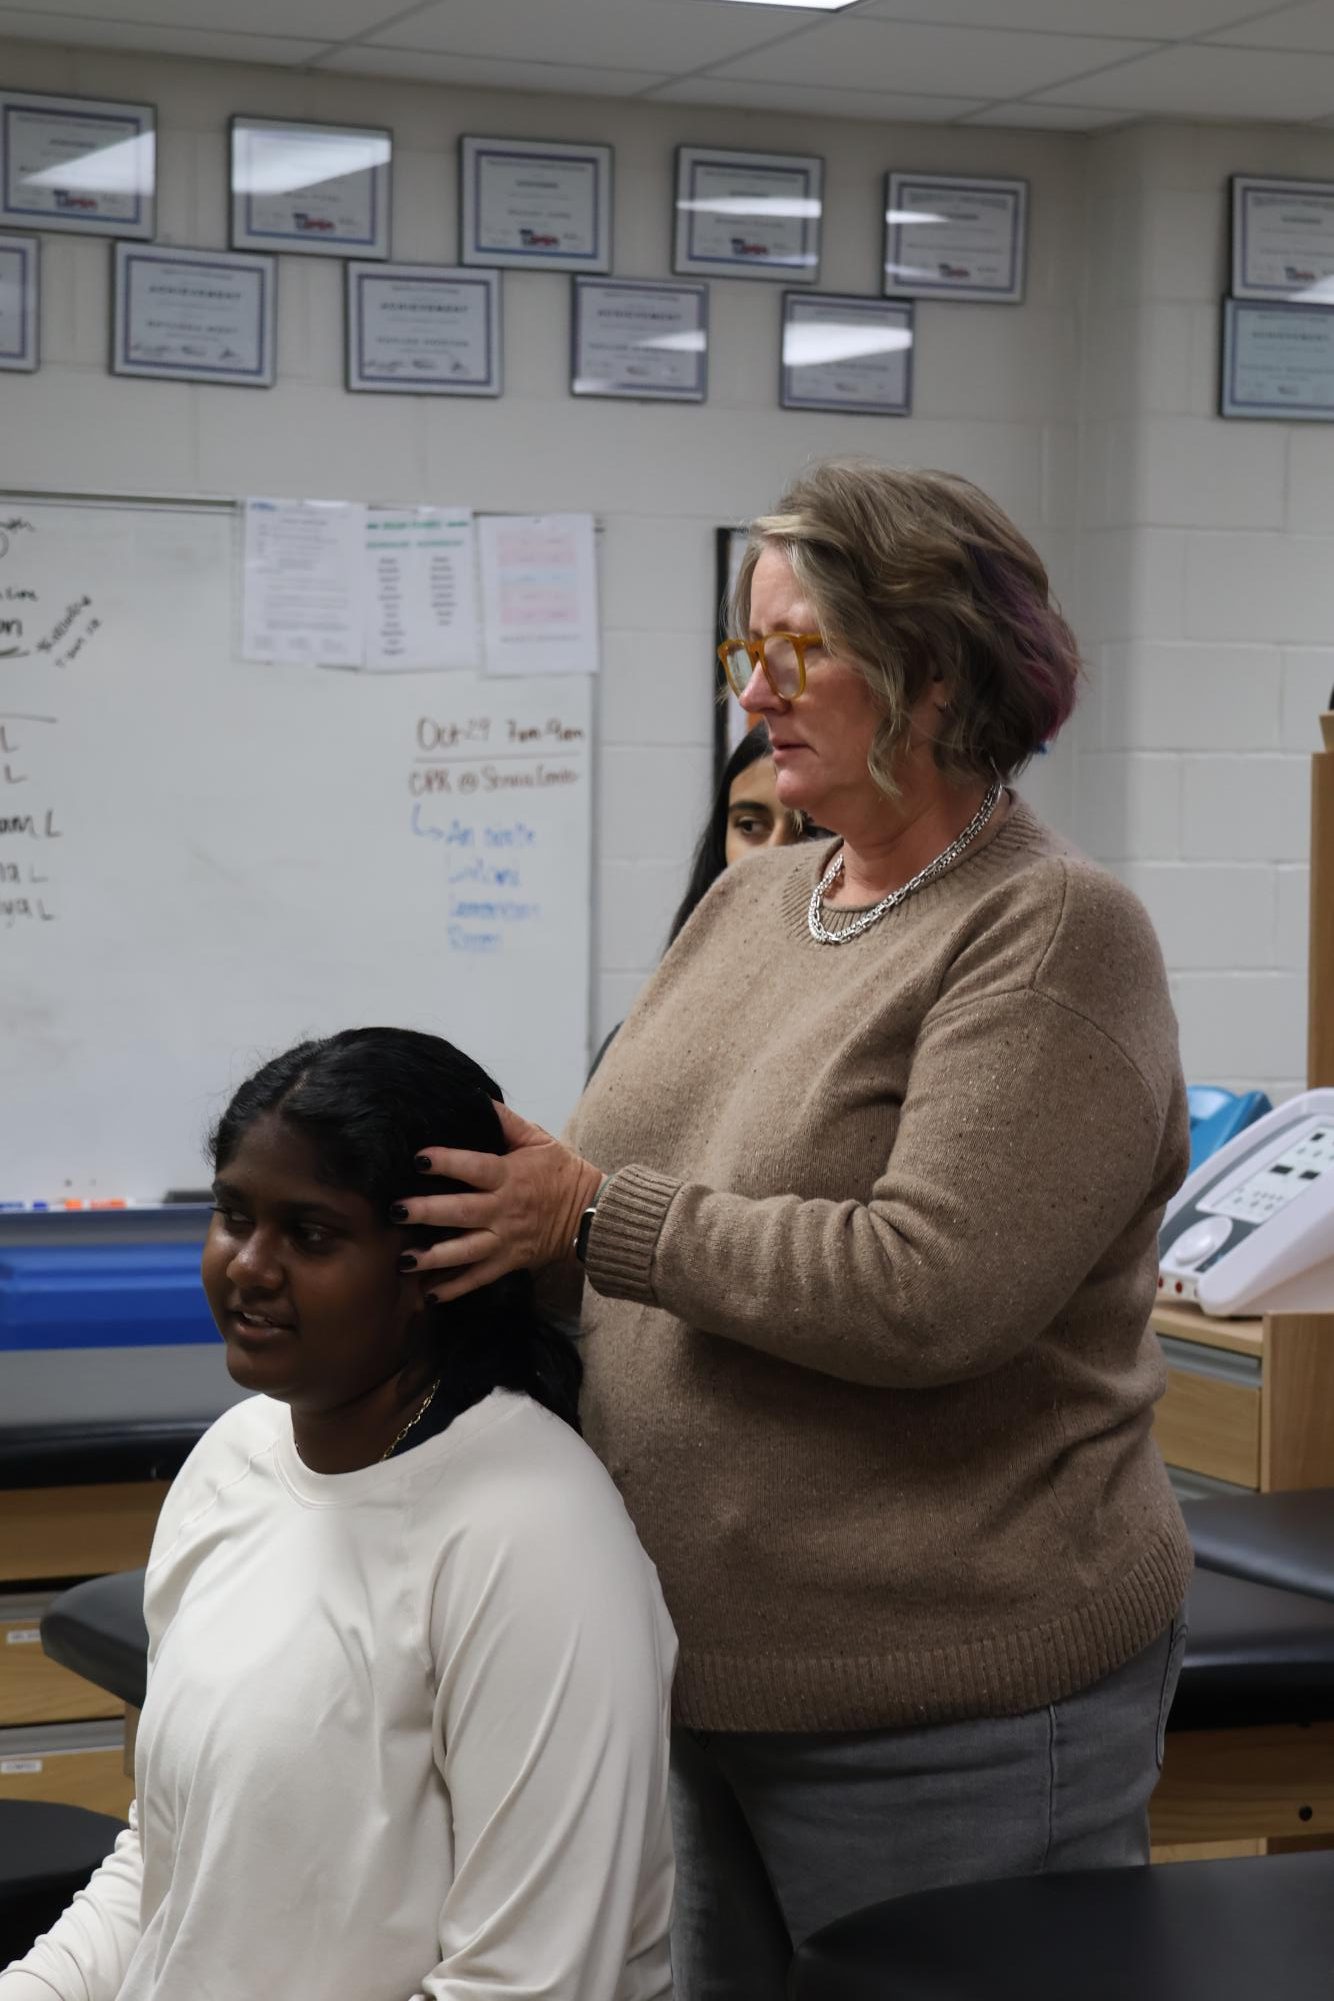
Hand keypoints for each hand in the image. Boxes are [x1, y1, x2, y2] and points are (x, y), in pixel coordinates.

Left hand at [395, 1102, 603, 1303]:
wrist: (591, 1214)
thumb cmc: (561, 1172)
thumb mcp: (539, 1140)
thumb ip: (505, 1121)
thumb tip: (475, 1097)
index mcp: (510, 1176)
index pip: (475, 1168)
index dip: (448, 1162)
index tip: (419, 1158)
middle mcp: (504, 1210)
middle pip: (462, 1212)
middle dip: (427, 1213)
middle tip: (396, 1211)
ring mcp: (505, 1240)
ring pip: (466, 1251)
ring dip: (434, 1256)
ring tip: (404, 1259)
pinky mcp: (508, 1262)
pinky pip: (479, 1278)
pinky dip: (454, 1288)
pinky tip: (427, 1293)